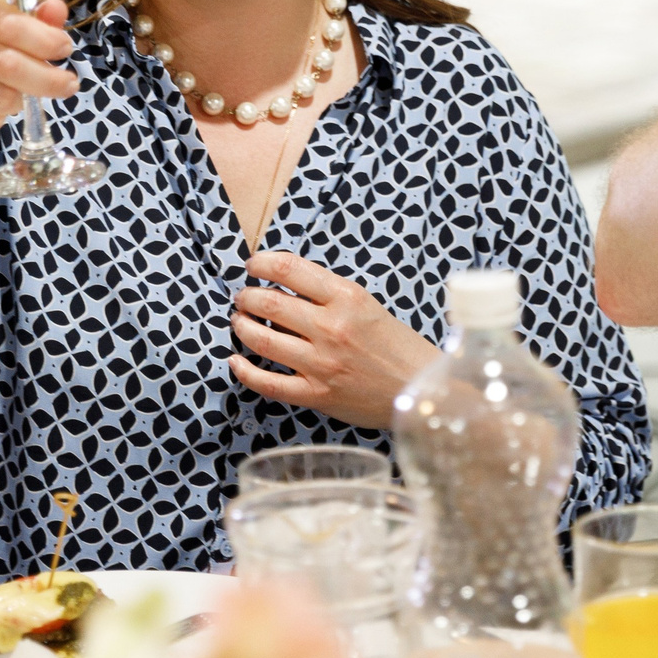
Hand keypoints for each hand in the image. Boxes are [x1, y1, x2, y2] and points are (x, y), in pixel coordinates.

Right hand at [0, 0, 78, 140]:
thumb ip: (29, 18)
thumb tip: (58, 10)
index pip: (8, 21)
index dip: (43, 38)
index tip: (65, 48)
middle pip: (9, 62)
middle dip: (47, 77)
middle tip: (68, 84)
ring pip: (0, 94)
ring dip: (20, 99)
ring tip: (19, 94)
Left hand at [231, 251, 444, 430]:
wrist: (421, 390)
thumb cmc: (397, 346)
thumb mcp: (368, 305)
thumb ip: (329, 294)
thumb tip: (284, 285)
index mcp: (346, 298)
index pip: (289, 269)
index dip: (261, 263)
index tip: (253, 265)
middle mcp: (331, 328)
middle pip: (268, 302)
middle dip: (246, 296)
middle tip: (243, 297)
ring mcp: (322, 363)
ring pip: (261, 339)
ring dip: (242, 326)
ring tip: (239, 321)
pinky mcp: (316, 395)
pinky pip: (268, 383)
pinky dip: (244, 370)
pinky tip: (235, 361)